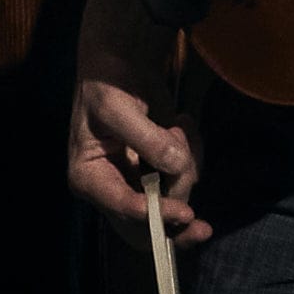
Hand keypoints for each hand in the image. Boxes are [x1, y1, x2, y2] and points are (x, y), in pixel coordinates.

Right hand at [66, 59, 204, 235]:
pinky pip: (186, 177)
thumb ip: (146, 138)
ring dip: (185, 163)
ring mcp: (138, 182)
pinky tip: (181, 123)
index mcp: (89, 178)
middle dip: (175, 222)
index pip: (122, 208)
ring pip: (174, 197)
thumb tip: (176, 167)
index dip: (155, 215)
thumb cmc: (107, 83)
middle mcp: (112, 188)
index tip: (185, 213)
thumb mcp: (117, 106)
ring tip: (177, 124)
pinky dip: (192, 152)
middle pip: (147, 227)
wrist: (121, 65)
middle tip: (204, 228)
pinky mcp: (160, 172)